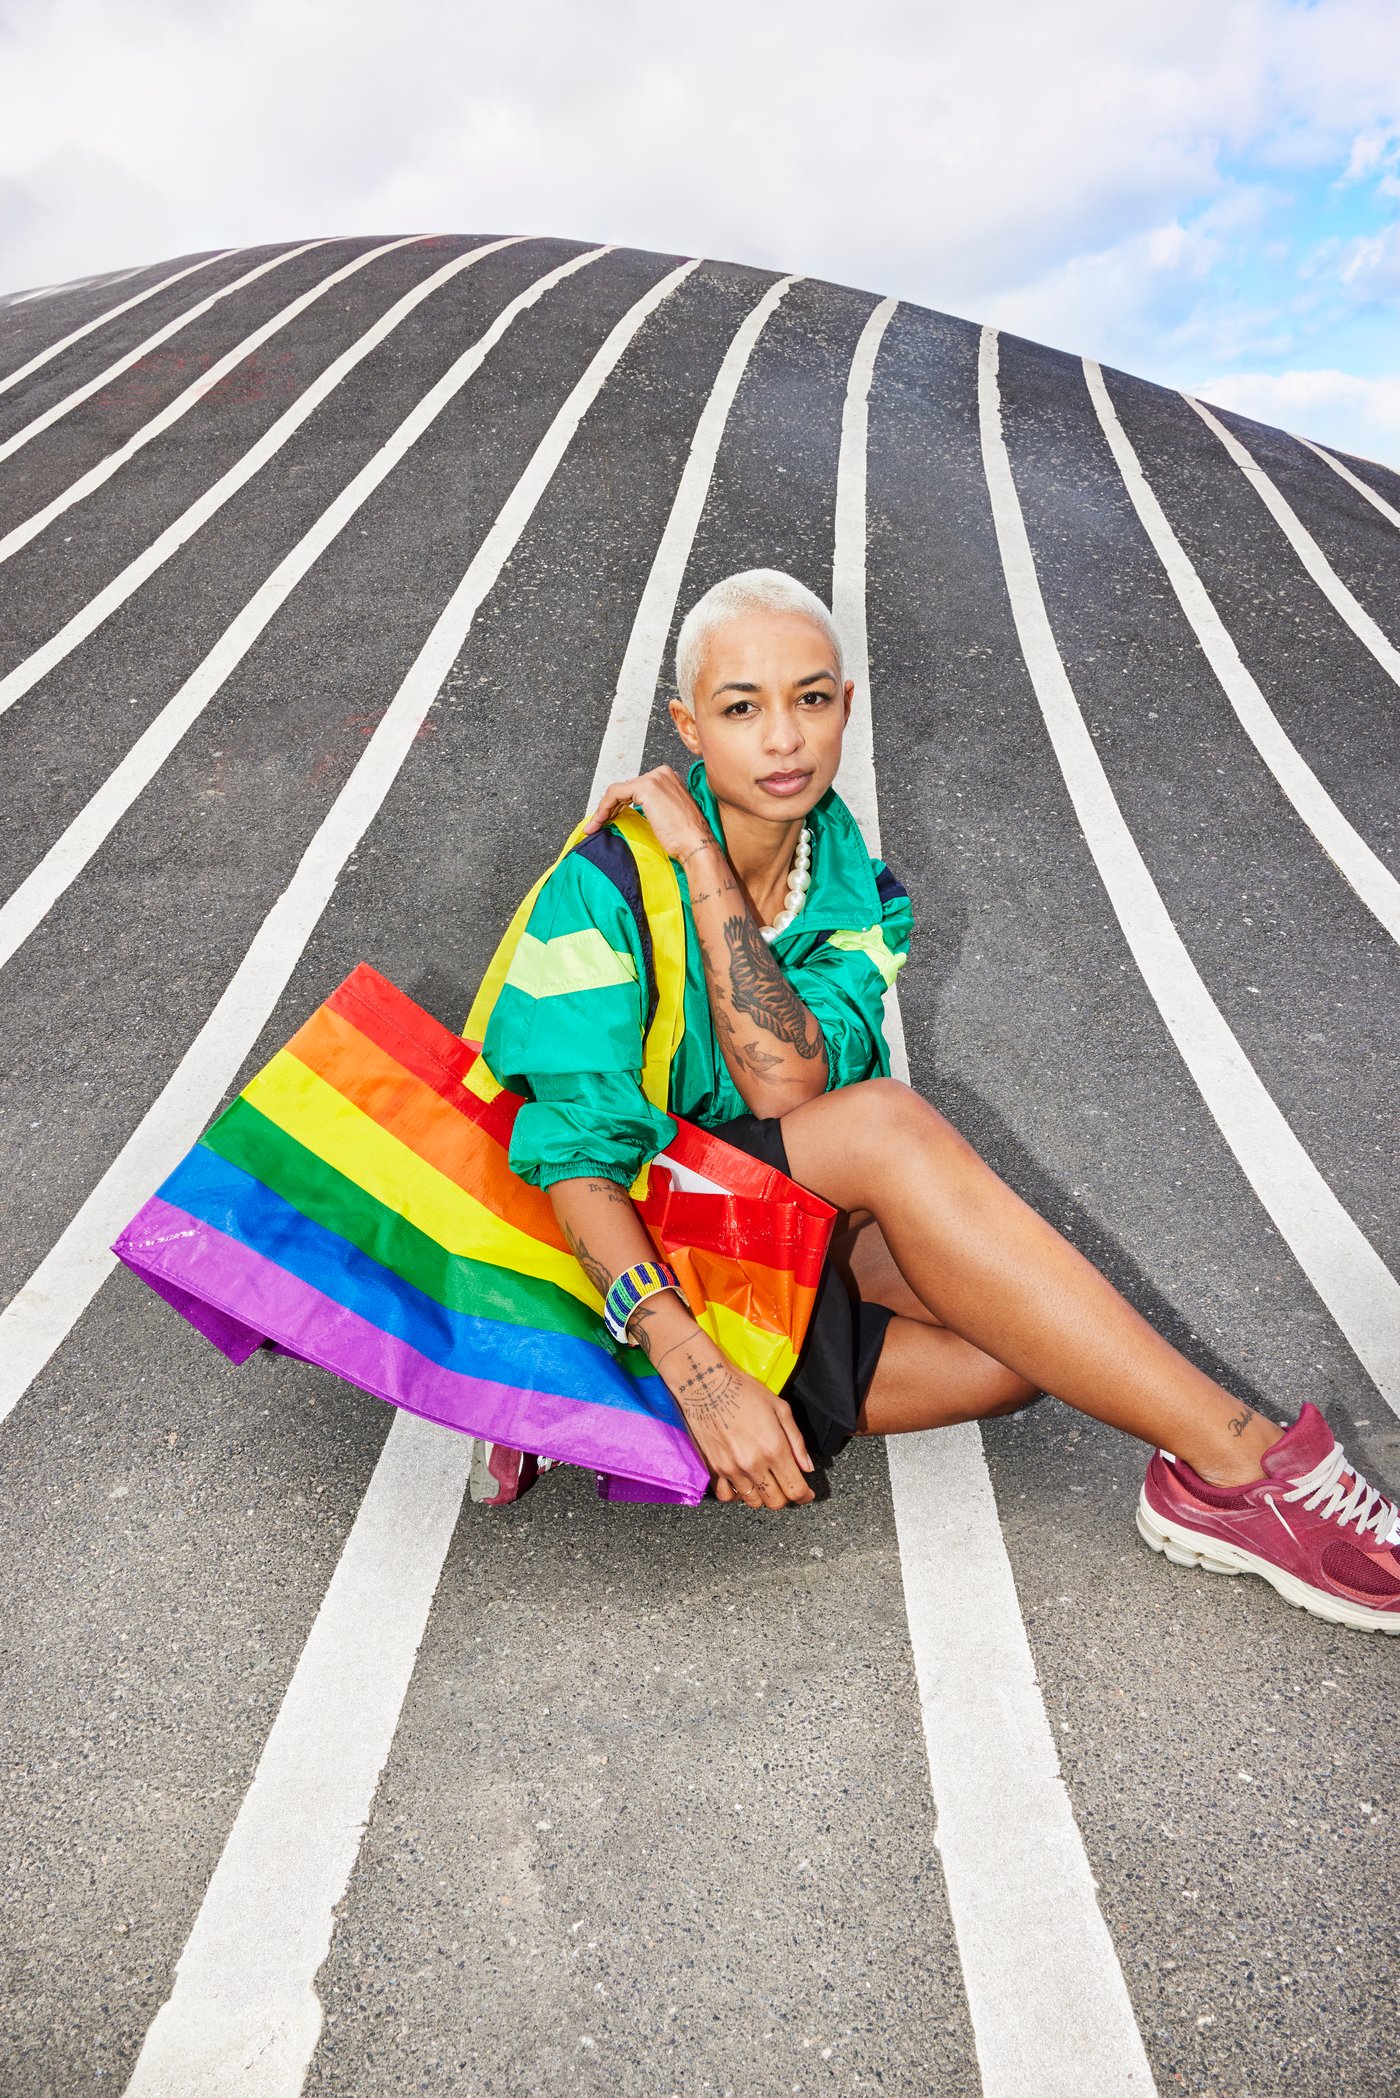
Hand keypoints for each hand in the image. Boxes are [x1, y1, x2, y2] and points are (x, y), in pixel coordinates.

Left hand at [582, 763, 719, 865]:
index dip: (619, 805)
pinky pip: (615, 794)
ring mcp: (654, 778)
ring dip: (603, 810)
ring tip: (594, 826)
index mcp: (669, 778)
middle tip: (598, 825)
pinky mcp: (646, 787)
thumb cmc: (686, 837)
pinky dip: (603, 808)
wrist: (696, 844)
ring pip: (617, 791)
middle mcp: (662, 773)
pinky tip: (598, 822)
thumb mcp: (667, 816)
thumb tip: (629, 813)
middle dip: (610, 808)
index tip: (608, 820)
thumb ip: (652, 808)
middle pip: (626, 789)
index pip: (635, 788)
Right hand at [656, 1328, 815, 1508]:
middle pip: (776, 1502)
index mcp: (774, 1449)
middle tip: (785, 1483)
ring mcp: (730, 1469)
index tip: (806, 1494)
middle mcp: (753, 1464)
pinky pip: (727, 1496)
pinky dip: (737, 1495)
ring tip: (764, 1481)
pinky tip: (742, 1483)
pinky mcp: (712, 1469)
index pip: (796, 1490)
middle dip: (786, 1496)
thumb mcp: (780, 1409)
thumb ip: (797, 1441)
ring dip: (763, 1496)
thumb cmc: (744, 1391)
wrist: (706, 1384)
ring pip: (753, 1502)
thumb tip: (807, 1468)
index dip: (805, 1496)